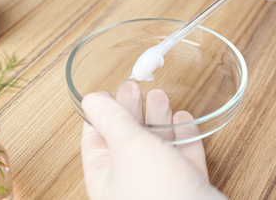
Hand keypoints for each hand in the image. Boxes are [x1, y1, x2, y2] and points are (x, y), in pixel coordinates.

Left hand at [81, 81, 225, 199]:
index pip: (94, 137)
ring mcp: (158, 187)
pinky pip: (182, 159)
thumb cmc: (158, 193)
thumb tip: (90, 98)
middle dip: (131, 111)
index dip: (101, 111)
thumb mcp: (129, 146)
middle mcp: (128, 182)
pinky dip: (183, 138)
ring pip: (155, 147)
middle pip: (126, 139)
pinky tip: (184, 119)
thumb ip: (111, 120)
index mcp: (104, 175)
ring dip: (158, 120)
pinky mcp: (185, 190)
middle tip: (135, 86)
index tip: (109, 91)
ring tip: (160, 95)